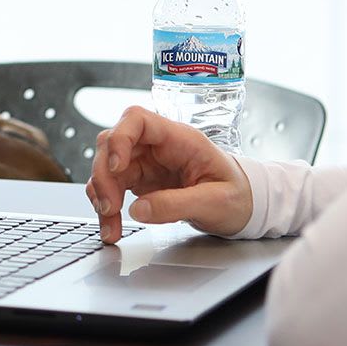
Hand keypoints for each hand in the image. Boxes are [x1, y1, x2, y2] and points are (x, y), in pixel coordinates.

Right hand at [85, 106, 252, 243]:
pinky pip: (111, 187)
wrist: (245, 206)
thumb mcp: (216, 202)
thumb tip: (138, 210)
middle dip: (104, 176)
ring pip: (106, 168)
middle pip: (112, 143)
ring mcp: (145, 162)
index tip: (116, 167)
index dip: (119, 138)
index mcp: (179, 139)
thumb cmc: (238, 195)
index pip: (137, 120)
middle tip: (111, 207)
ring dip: (101, 195)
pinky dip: (105, 206)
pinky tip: (112, 226)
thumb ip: (177, 205)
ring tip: (111, 226)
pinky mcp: (139, 181)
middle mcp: (157, 146)